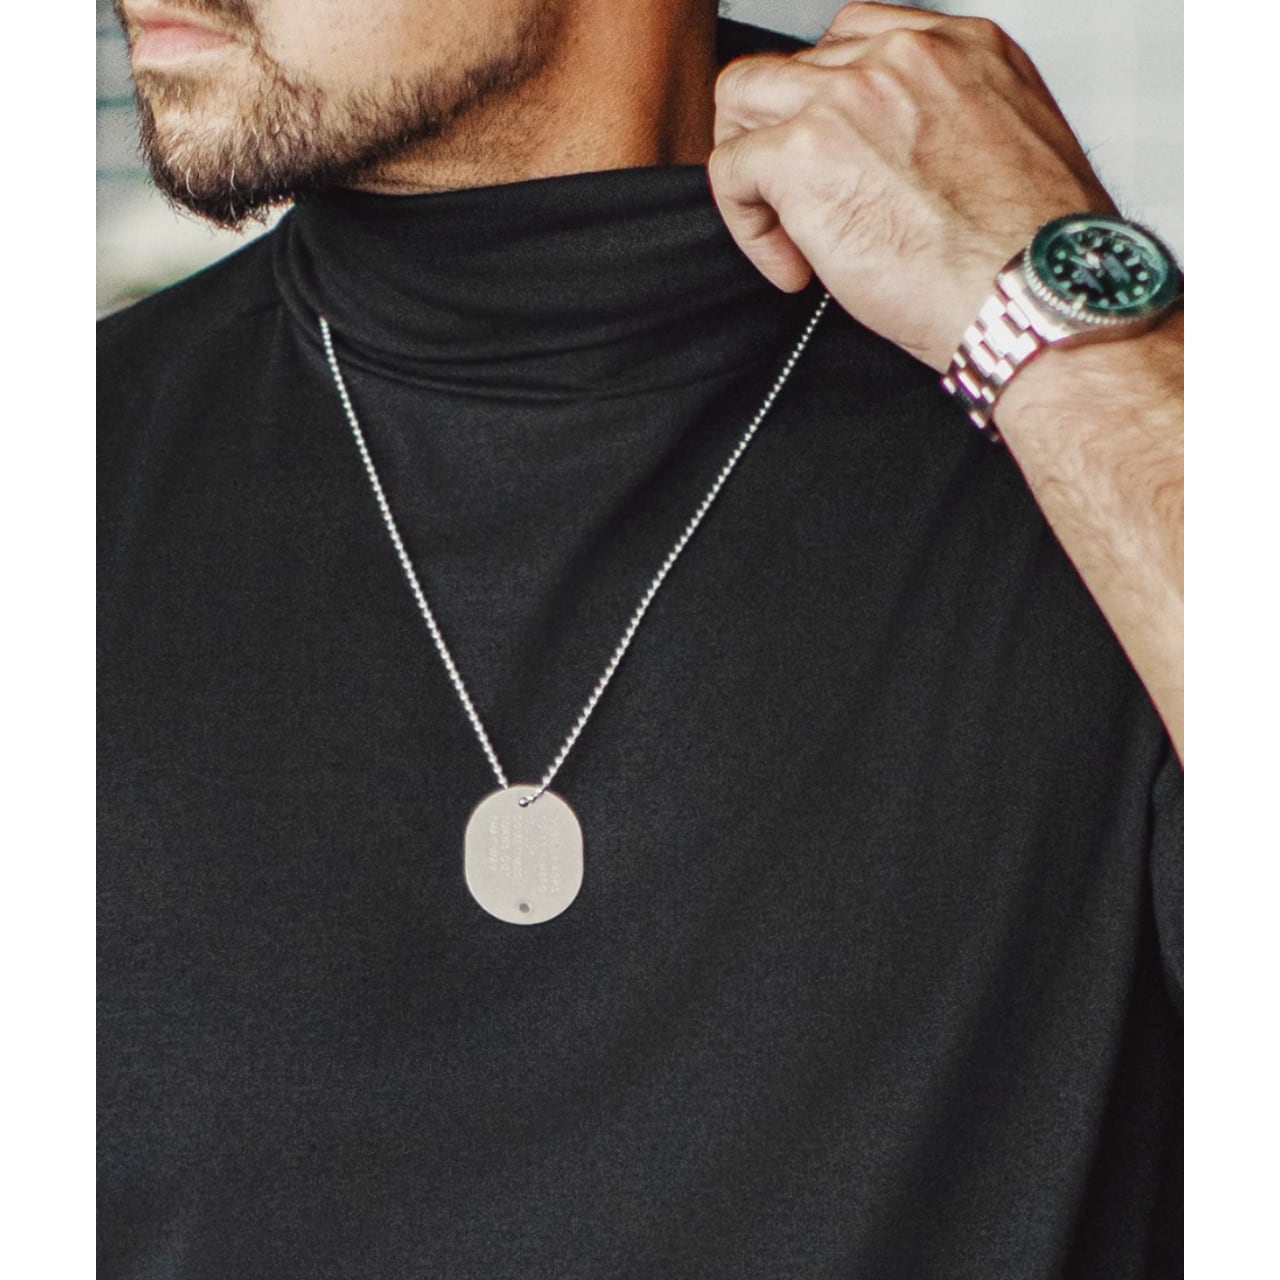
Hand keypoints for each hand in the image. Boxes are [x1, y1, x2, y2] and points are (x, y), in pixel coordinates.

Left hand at [709, 2, 1115, 372]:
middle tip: (795, 202)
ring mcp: (846, 96)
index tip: (843, 165)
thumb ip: (948, 130)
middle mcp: (902, 56)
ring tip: (785, 231)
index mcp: (962, 48)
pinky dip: (748, 225)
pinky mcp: (804, 151)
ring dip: (753, 170)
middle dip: (781, 135)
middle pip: (793, 66)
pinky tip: (792, 267)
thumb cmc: (1033, 254)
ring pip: (744, 99)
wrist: (1033, 293)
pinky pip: (730, 170)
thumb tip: (894, 164)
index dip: (833, 110)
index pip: (855, 42)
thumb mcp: (1010, 152)